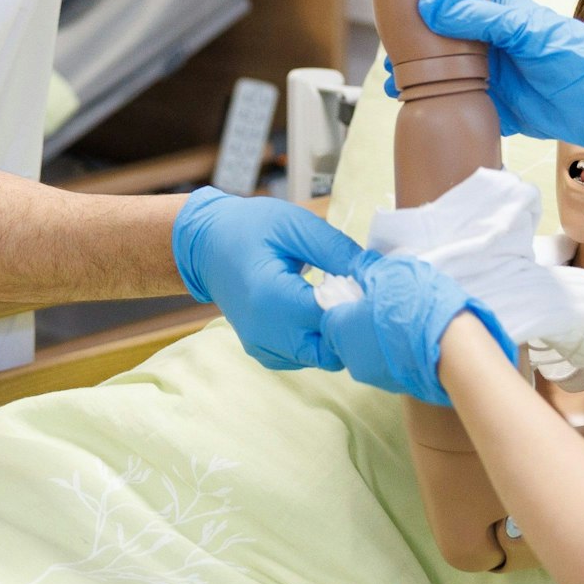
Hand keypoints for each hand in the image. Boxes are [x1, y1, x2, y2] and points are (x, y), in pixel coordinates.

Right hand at [172, 188, 364, 370]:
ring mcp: (262, 346)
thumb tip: (376, 271)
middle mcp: (264, 332)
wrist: (206, 245)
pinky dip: (318, 340)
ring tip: (334, 298)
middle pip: (330, 350)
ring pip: (320, 358)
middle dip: (350, 326)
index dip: (358, 304)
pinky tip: (317, 311)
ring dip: (335, 334)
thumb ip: (337, 250)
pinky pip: (304, 358)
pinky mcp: (263, 352)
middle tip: (354, 292)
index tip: (369, 283)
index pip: (333, 319)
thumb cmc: (251, 228)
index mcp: (271, 297)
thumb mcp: (296, 225)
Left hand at [322, 252, 514, 405]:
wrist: (453, 351)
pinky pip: (394, 364)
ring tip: (411, 320)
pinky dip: (402, 352)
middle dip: (366, 321)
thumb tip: (358, 267)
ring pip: (373, 351)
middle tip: (391, 303)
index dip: (348, 301)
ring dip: (385, 337)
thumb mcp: (389, 271)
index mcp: (340, 330)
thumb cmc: (414, 306)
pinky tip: (421, 338)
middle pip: (350, 335)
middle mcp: (352, 359)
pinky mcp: (400, 387)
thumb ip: (367, 268)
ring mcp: (376, 377)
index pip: (329, 315)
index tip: (368, 291)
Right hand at [388, 0, 583, 162]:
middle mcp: (493, 45)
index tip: (395, 19)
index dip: (425, 12)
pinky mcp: (498, 108)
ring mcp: (494, 77)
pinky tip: (417, 109)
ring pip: (447, 78)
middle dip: (415, 53)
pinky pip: (461, 106)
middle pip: (444, 46)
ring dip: (422, 82)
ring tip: (393, 86)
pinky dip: (439, 107)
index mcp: (499, 17)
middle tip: (389, 60)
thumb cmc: (575, 56)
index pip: (453, 7)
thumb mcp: (526, 30)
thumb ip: (479, 18)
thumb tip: (430, 6)